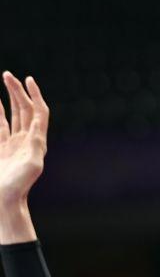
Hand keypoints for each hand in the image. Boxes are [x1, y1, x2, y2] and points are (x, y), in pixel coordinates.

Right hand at [0, 73, 48, 207]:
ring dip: (8, 98)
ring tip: (4, 80)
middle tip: (7, 75)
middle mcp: (27, 140)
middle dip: (17, 91)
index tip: (28, 79)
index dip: (35, 95)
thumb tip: (39, 124)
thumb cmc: (18, 186)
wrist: (4, 201)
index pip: (38, 112)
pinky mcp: (1, 148)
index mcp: (36, 141)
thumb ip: (36, 144)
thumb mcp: (32, 165)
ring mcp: (13, 143)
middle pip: (24, 109)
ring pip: (12, 115)